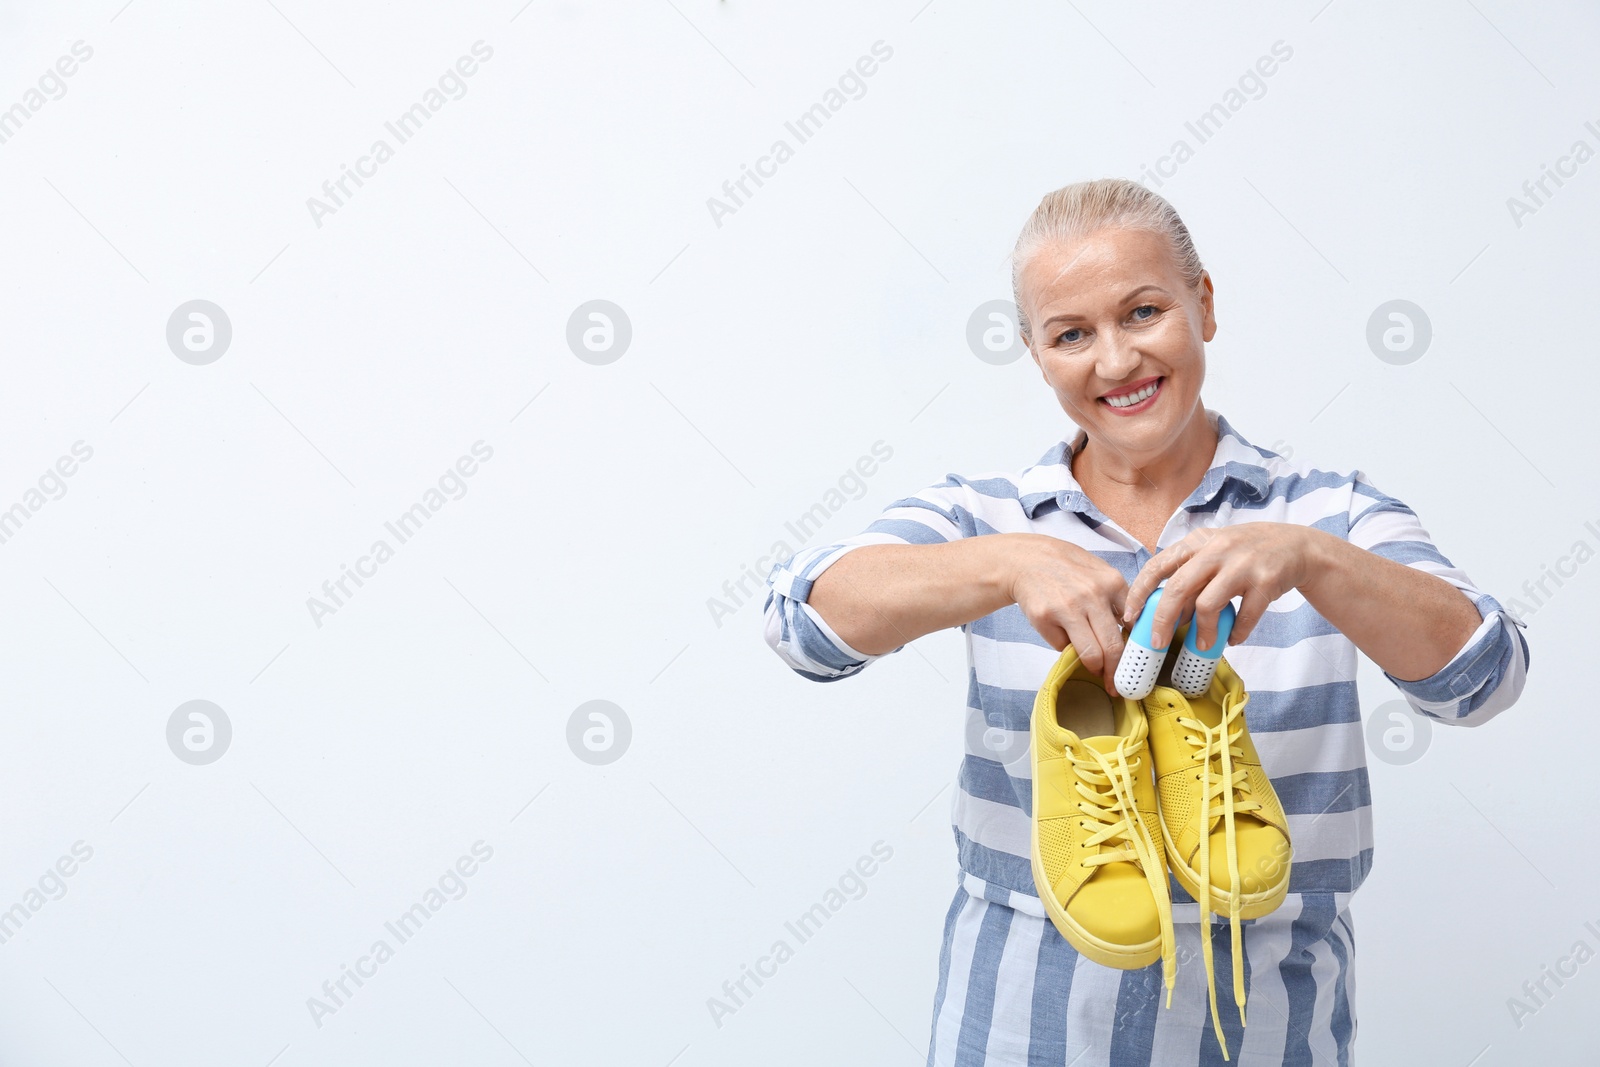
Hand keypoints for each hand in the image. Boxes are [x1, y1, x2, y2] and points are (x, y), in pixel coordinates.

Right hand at [1006, 535, 1129, 695]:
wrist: (1025, 560)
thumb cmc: (1065, 567)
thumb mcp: (1098, 571)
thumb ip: (1116, 597)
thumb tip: (1131, 630)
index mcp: (1111, 582)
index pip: (1133, 626)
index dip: (1134, 649)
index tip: (1133, 662)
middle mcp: (1092, 595)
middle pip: (1113, 647)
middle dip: (1116, 671)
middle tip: (1116, 683)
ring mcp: (1067, 608)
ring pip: (1090, 655)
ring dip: (1095, 668)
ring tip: (1095, 669)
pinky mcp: (1045, 618)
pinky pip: (1062, 647)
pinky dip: (1066, 647)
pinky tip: (1063, 634)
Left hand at [1121, 523, 1321, 652]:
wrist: (1298, 546)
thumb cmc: (1247, 552)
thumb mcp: (1214, 551)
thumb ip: (1191, 574)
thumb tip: (1169, 613)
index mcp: (1198, 541)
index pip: (1158, 565)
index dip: (1140, 592)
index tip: (1130, 616)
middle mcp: (1217, 549)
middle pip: (1178, 588)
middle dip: (1163, 620)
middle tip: (1158, 642)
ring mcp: (1243, 564)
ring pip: (1208, 605)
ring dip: (1203, 631)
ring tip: (1203, 644)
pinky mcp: (1266, 581)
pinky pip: (1244, 616)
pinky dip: (1236, 632)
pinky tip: (1233, 638)